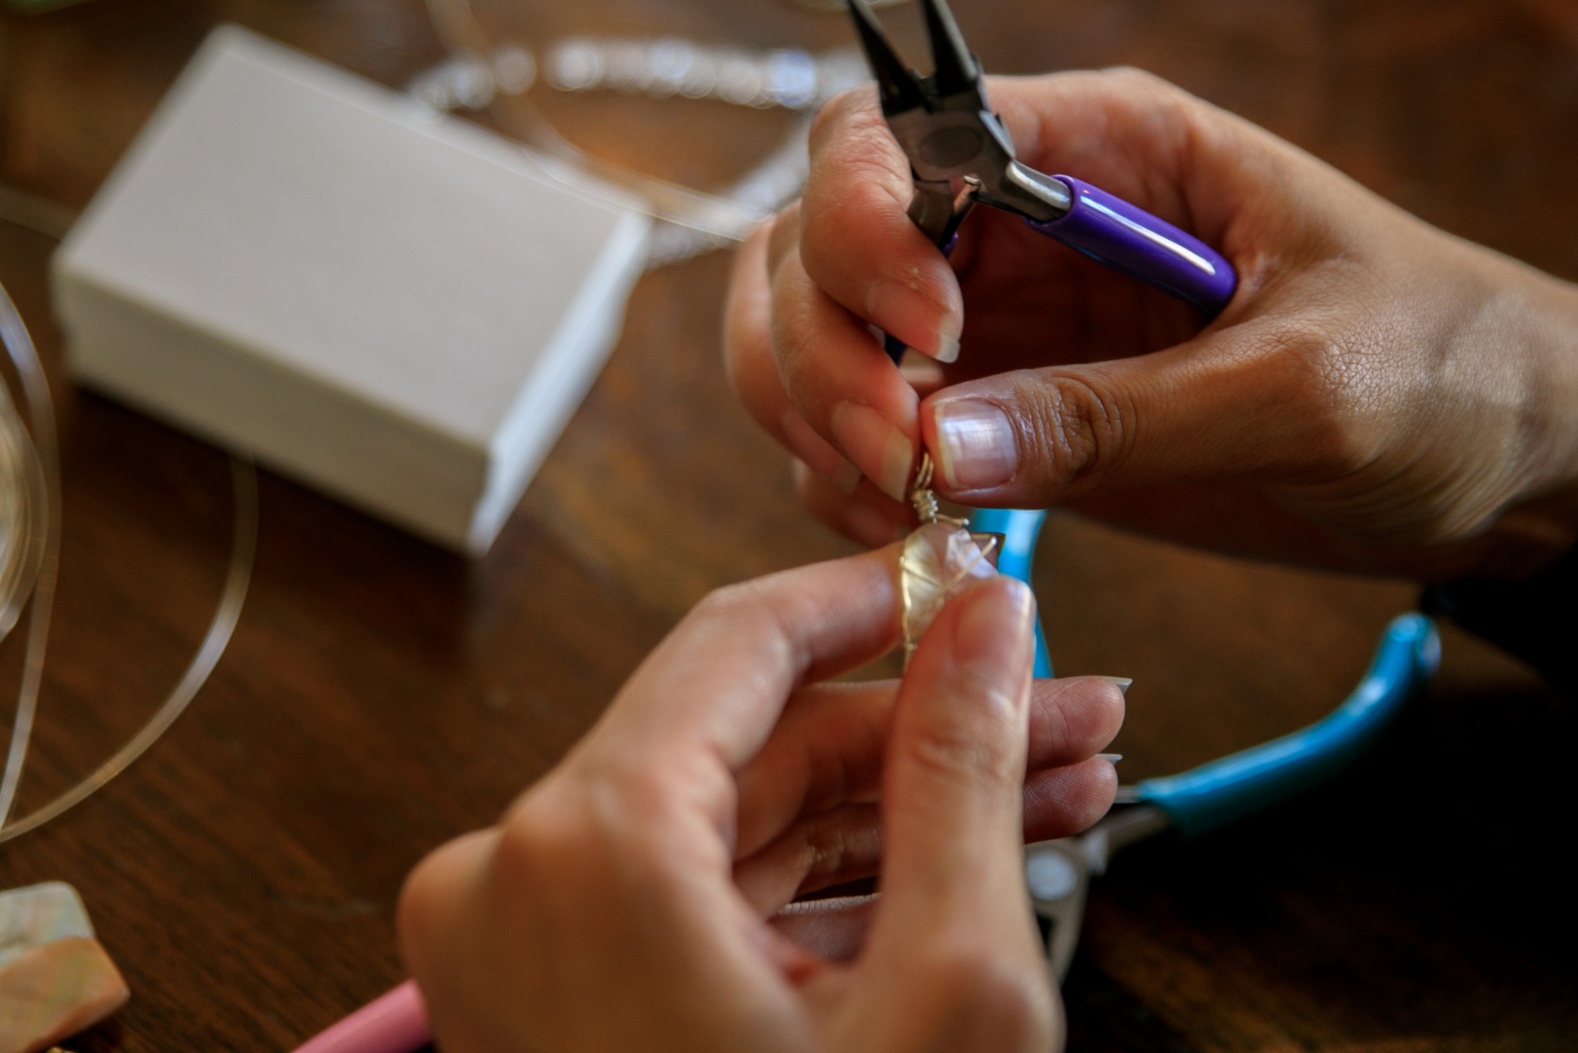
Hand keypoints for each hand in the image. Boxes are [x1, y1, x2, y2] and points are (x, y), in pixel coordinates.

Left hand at [398, 549, 1124, 1052]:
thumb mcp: (946, 990)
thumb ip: (959, 773)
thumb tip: (984, 627)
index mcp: (581, 846)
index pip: (740, 639)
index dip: (877, 597)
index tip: (973, 579)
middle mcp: (516, 876)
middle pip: (749, 736)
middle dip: (923, 720)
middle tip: (1061, 704)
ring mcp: (523, 945)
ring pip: (735, 819)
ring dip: (894, 799)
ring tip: (1049, 782)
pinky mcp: (556, 998)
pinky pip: (700, 895)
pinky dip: (826, 877)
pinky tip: (960, 857)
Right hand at [725, 69, 1577, 578]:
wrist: (1508, 458)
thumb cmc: (1444, 367)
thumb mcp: (1307, 384)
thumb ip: (1122, 416)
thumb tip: (935, 446)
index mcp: (1097, 147)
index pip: (892, 139)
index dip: (865, 227)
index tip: (930, 340)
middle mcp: (1015, 223)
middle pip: (814, 240)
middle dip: (819, 346)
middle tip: (890, 456)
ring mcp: (999, 323)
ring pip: (810, 336)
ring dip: (811, 414)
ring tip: (894, 502)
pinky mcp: (1004, 416)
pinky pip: (863, 434)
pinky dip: (843, 481)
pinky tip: (904, 528)